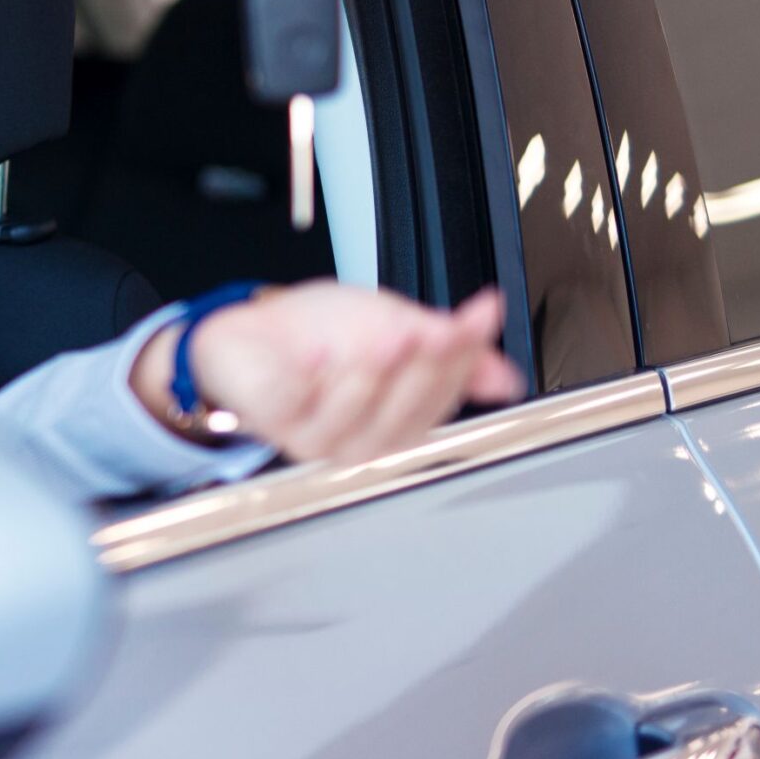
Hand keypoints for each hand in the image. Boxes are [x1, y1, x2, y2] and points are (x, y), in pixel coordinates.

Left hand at [133, 284, 524, 465]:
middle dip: (422, 372)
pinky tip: (316, 356)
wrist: (252, 331)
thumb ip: (445, 347)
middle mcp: (358, 439)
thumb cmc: (322, 335)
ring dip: (371, 379)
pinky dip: (303, 382)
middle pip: (401, 420)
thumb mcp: (395, 326)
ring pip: (351, 424)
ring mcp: (312, 435)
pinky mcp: (268, 420)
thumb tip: (507, 375)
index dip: (462, 361)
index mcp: (395, 421)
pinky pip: (289, 406)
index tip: (475, 319)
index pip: (441, 402)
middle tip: (435, 331)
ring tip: (387, 337)